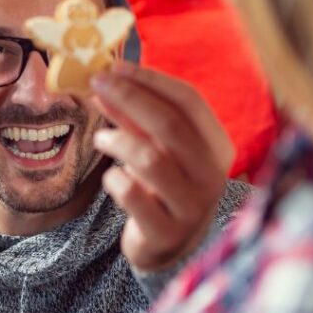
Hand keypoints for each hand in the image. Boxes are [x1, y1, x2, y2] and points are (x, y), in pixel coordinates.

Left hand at [89, 63, 234, 271]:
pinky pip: (134, 196)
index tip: (115, 66)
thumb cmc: (163, 185)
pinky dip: (115, 179)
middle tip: (96, 85)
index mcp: (216, 145)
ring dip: (118, 141)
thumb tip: (104, 84)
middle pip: (170, 125)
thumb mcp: (156, 146)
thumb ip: (134, 118)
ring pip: (151, 159)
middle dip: (129, 98)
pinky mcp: (167, 232)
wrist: (170, 245)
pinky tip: (110, 177)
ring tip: (101, 139)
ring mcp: (192, 206)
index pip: (189, 101)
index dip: (151, 80)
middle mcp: (211, 174)